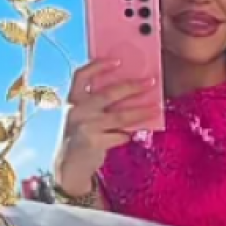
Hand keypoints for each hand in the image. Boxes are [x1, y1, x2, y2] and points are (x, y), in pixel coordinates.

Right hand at [52, 60, 160, 195]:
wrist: (69, 165)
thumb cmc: (79, 135)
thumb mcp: (81, 115)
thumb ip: (96, 103)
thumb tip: (128, 91)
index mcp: (72, 99)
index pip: (81, 75)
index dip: (99, 65)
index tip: (118, 61)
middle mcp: (77, 110)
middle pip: (108, 93)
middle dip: (132, 86)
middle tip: (151, 81)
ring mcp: (86, 126)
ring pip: (120, 116)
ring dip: (141, 112)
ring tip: (156, 108)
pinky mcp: (94, 142)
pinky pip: (119, 135)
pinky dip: (128, 134)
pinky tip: (133, 134)